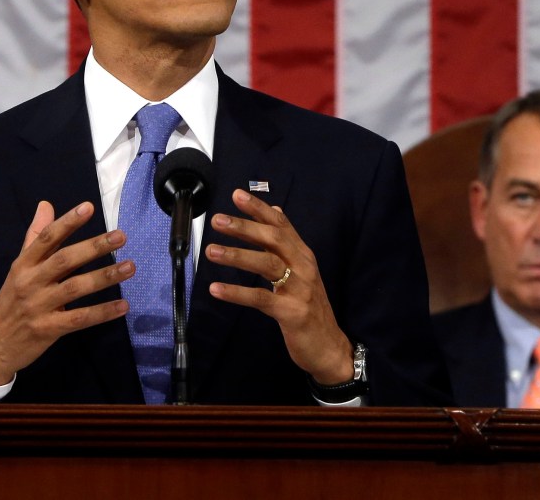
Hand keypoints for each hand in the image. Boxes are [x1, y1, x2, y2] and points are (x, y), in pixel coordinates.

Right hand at [0, 200, 133, 386]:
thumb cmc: (12, 301)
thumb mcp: (19, 268)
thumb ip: (35, 237)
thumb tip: (46, 204)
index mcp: (23, 264)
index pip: (46, 238)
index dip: (67, 222)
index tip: (89, 207)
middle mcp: (30, 282)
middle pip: (64, 260)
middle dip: (93, 247)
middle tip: (121, 236)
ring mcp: (39, 306)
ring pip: (75, 288)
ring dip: (104, 276)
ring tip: (130, 267)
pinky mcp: (48, 329)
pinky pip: (79, 319)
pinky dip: (102, 312)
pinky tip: (123, 305)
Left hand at [206, 189, 354, 384]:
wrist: (328, 345)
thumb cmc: (309, 306)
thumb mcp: (301, 270)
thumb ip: (286, 241)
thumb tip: (275, 209)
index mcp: (303, 254)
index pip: (280, 224)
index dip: (259, 209)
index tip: (237, 195)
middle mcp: (303, 266)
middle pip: (273, 239)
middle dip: (244, 227)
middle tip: (217, 220)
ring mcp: (299, 289)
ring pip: (267, 264)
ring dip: (237, 255)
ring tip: (211, 251)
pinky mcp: (291, 312)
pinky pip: (261, 299)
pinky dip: (237, 293)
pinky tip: (216, 289)